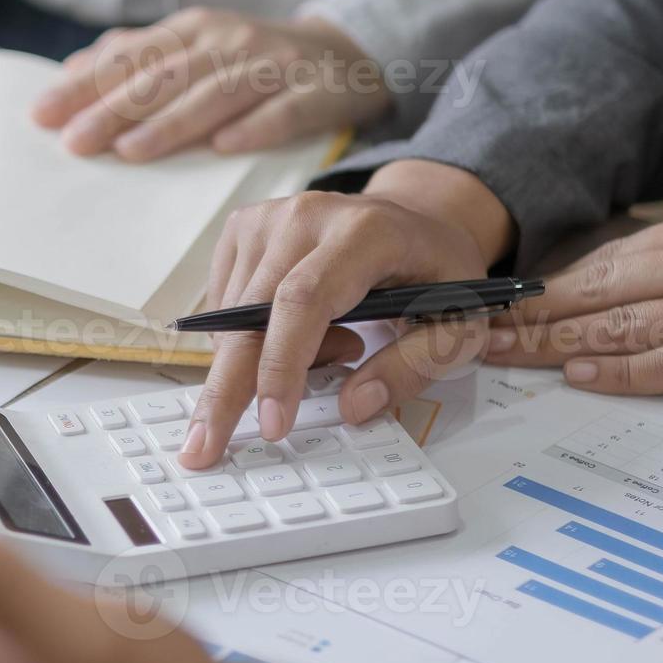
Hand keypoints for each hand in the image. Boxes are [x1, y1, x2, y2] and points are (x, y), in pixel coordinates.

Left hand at [31, 9, 389, 161]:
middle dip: (115, 109)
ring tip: (131, 150)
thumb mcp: (194, 47)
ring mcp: (274, 66)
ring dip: (172, 123)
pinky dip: (254, 127)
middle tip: (75, 142)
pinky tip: (224, 146)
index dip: (85, 86)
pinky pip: (283, 113)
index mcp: (193, 30)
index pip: (130, 58)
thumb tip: (71, 70)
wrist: (346, 55)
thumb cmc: (250, 60)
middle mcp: (229, 42)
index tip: (43, 114)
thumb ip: (136, 56)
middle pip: (165, 77)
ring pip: (216, 94)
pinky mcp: (316, 93)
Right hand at [179, 160, 514, 469]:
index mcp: (365, 231)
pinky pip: (225, 306)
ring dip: (263, 361)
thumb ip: (414, 366)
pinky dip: (249, 339)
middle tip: (204, 446)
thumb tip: (355, 406)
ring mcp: (268, 219)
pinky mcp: (242, 228)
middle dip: (226, 389)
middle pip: (249, 313)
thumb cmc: (434, 272)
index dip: (282, 366)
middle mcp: (307, 216)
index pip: (305, 301)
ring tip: (338, 347)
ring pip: (234, 317)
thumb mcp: (458, 324)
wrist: (412, 219)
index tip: (273, 424)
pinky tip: (301, 331)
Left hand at [484, 198, 662, 403]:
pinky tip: (578, 373)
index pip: (611, 259)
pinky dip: (621, 369)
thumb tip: (626, 280)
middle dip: (531, 314)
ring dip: (555, 343)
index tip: (500, 303)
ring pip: (626, 325)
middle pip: (602, 290)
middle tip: (471, 332)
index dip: (548, 285)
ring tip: (501, 355)